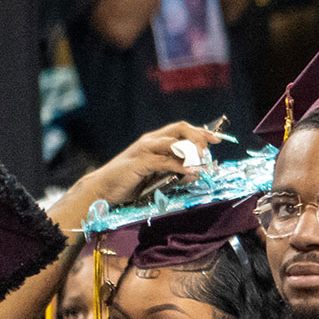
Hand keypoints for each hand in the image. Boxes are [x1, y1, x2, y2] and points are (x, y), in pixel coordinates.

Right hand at [76, 120, 224, 206]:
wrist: (102, 189)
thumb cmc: (129, 183)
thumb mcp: (156, 175)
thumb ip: (174, 171)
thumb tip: (195, 172)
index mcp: (154, 141)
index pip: (181, 129)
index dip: (200, 131)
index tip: (216, 139)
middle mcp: (150, 141)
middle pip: (180, 129)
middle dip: (199, 137)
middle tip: (209, 150)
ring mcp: (143, 150)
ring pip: (174, 143)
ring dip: (192, 152)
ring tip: (203, 162)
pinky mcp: (139, 163)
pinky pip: (165, 161)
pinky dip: (180, 167)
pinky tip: (191, 172)